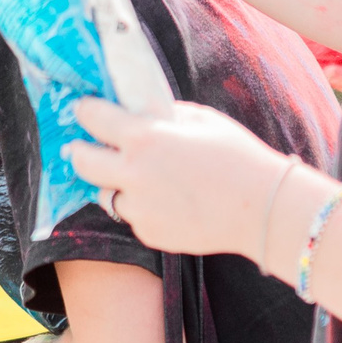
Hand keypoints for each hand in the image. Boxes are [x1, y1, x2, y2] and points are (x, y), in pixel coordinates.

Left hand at [65, 97, 291, 261]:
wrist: (262, 209)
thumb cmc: (237, 156)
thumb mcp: (200, 119)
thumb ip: (163, 114)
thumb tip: (140, 109)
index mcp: (144, 137)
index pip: (92, 118)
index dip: (85, 111)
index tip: (84, 110)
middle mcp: (133, 173)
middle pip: (81, 161)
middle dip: (80, 151)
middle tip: (85, 148)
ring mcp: (138, 207)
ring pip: (106, 194)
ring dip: (115, 184)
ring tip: (143, 179)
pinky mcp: (148, 233)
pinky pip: (133, 217)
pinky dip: (142, 208)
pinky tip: (169, 202)